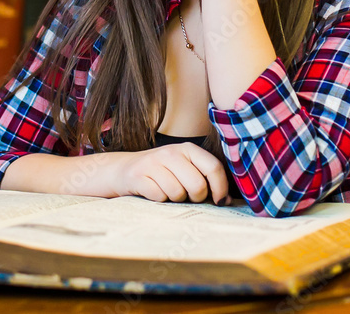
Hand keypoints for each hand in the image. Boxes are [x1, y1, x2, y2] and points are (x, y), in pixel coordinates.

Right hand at [114, 143, 229, 204]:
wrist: (123, 170)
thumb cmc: (161, 173)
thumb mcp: (184, 167)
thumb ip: (204, 178)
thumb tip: (225, 200)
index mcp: (187, 148)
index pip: (213, 167)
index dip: (220, 188)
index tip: (220, 201)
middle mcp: (171, 152)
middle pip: (197, 185)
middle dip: (195, 198)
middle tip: (187, 196)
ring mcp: (153, 163)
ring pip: (178, 193)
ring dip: (174, 199)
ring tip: (167, 191)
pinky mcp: (138, 176)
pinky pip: (159, 197)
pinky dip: (159, 200)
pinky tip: (153, 191)